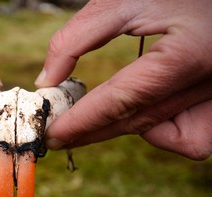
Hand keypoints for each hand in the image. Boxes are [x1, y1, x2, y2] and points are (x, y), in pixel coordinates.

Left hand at [35, 0, 211, 159]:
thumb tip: (47, 80)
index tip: (53, 136)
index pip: (120, 101)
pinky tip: (146, 107)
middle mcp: (208, 82)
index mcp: (186, 54)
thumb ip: (78, 38)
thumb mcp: (123, 2)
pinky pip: (193, 136)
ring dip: (125, 127)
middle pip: (136, 122)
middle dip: (92, 132)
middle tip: (60, 135)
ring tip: (97, 115)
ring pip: (164, 134)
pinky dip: (164, 130)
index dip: (82, 122)